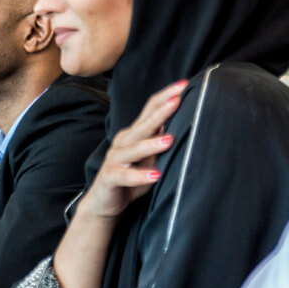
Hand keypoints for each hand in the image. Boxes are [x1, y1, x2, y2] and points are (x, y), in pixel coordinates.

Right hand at [79, 80, 185, 219]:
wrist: (104, 203)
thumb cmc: (131, 180)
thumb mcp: (150, 159)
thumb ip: (161, 142)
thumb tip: (184, 123)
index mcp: (134, 134)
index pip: (150, 110)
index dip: (165, 96)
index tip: (184, 84)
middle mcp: (123, 142)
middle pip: (143, 124)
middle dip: (161, 111)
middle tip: (177, 100)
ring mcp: (115, 159)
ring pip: (133, 148)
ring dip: (151, 144)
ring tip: (169, 139)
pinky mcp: (110, 177)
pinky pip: (125, 175)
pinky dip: (140, 175)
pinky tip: (155, 175)